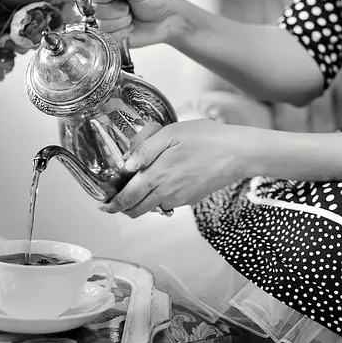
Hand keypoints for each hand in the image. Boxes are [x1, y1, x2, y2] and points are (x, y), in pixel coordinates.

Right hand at [92, 0, 188, 47]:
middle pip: (96, 11)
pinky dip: (122, 34)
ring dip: (121, 23)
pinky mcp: (111, 35)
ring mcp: (106, 20)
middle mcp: (104, 3)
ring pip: (102, 25)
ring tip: (131, 18)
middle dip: (117, 12)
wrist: (168, 21)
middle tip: (129, 8)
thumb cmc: (156, 1)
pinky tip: (130, 28)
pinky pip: (107, 38)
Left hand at [98, 119, 251, 217]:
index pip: (128, 197)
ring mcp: (181, 198)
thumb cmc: (207, 138)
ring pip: (153, 207)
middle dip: (123, 208)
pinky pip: (169, 202)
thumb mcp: (171, 134)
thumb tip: (126, 166)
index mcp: (157, 175)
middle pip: (138, 209)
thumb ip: (145, 150)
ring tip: (139, 188)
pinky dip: (160, 198)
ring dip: (142, 202)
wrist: (238, 153)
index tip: (103, 206)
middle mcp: (167, 192)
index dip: (113, 204)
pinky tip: (164, 182)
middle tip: (115, 202)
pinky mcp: (192, 199)